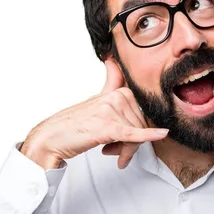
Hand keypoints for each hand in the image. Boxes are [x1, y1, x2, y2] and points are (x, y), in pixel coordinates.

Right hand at [20, 60, 168, 168]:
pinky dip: (148, 136)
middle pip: (141, 126)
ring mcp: (112, 111)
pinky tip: (161, 135)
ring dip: (126, 151)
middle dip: (132, 144)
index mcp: (118, 92)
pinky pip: (133, 134)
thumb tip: (113, 61)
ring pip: (136, 136)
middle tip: (116, 153)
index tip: (127, 141)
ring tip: (111, 153)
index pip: (143, 114)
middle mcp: (116, 98)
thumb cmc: (75, 123)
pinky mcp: (107, 127)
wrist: (51, 138)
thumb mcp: (97, 99)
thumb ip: (110, 81)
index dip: (140, 130)